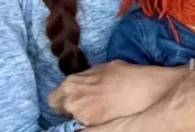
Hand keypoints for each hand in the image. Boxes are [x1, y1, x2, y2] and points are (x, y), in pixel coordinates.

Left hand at [48, 62, 178, 124]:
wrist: (142, 90)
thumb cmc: (124, 75)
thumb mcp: (101, 68)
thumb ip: (85, 77)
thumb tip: (80, 82)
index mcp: (71, 84)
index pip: (53, 99)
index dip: (62, 99)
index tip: (71, 98)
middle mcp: (72, 102)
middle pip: (61, 110)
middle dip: (69, 107)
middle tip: (85, 104)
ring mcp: (81, 117)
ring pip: (73, 119)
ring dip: (80, 114)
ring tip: (97, 108)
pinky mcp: (92, 127)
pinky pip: (84, 125)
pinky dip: (90, 121)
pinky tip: (102, 115)